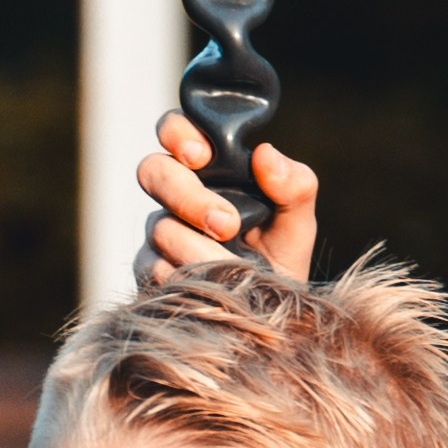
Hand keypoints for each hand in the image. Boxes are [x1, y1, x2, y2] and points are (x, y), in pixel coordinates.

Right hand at [133, 111, 317, 285]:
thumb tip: (266, 154)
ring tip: (232, 267)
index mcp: (211, 168)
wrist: (267, 317)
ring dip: (196, 247)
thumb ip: (294, 186)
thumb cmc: (279, 261)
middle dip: (187, 196)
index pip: (177, 130)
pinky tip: (212, 286)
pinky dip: (186, 276)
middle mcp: (178, 194)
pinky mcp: (150, 270)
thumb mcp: (297, 223)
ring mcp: (160, 232)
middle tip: (225, 225)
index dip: (178, 133)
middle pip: (153, 170)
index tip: (201, 155)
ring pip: (159, 226)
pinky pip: (154, 267)